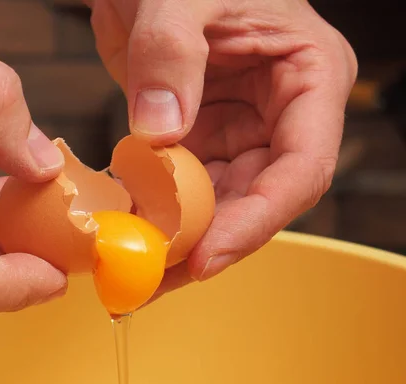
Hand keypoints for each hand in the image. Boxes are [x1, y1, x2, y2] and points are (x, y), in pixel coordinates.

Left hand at [89, 0, 356, 293]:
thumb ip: (171, 56)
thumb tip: (159, 136)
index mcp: (308, 79)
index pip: (301, 169)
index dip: (256, 222)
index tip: (204, 258)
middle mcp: (279, 116)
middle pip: (254, 201)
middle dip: (204, 245)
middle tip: (150, 281)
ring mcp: (238, 131)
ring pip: (215, 204)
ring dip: (174, 242)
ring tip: (130, 275)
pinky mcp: (198, 139)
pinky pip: (181, 189)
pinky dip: (153, 215)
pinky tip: (121, 235)